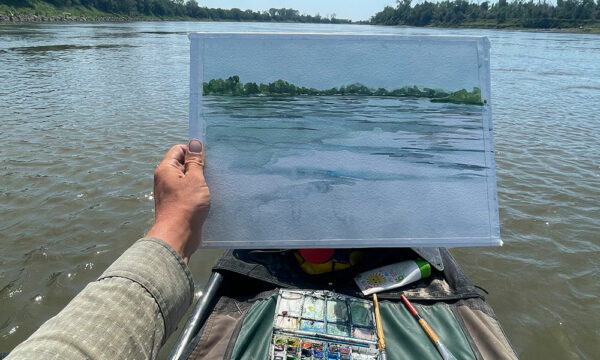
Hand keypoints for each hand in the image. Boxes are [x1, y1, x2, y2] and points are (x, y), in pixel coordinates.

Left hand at [147, 140, 209, 262]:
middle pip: (183, 164)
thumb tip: (195, 143)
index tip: (207, 158)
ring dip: (200, 181)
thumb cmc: (186, 206)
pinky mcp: (177, 205)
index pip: (179, 150)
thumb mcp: (195, 179)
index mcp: (166, 169)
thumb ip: (195, 161)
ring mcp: (170, 193)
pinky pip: (188, 193)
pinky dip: (198, 192)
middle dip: (198, 166)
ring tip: (212, 184)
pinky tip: (209, 196)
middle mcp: (165, 179)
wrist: (177, 236)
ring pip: (187, 180)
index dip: (193, 151)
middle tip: (213, 171)